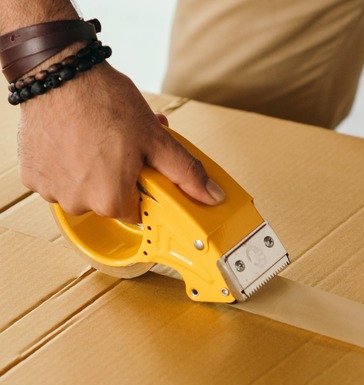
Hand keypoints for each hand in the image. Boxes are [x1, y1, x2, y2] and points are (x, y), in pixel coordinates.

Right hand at [17, 62, 224, 222]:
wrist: (59, 73)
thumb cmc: (105, 102)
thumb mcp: (157, 139)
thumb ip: (186, 172)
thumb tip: (212, 195)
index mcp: (110, 200)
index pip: (137, 212)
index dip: (144, 189)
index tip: (143, 170)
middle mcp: (77, 202)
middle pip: (109, 200)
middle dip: (120, 175)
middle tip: (125, 146)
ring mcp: (51, 190)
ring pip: (83, 189)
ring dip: (94, 169)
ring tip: (101, 137)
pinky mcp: (31, 174)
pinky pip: (58, 177)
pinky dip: (67, 162)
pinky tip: (76, 138)